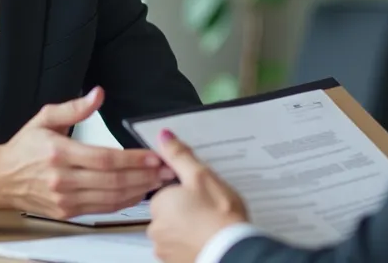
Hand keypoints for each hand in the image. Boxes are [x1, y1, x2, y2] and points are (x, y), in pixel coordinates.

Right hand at [0, 87, 174, 217]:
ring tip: (159, 182)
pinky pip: (102, 209)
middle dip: (144, 176)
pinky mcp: (66, 212)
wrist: (1, 178)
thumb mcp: (45, 118)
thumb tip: (98, 94)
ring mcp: (64, 199)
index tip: (154, 156)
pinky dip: (124, 202)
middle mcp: (62, 179)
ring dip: (139, 190)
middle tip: (167, 170)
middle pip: (112, 180)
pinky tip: (138, 193)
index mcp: (59, 152)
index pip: (104, 158)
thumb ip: (74, 107)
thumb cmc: (25, 146)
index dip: (133, 159)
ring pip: (110, 197)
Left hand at [147, 129, 249, 262]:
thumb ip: (179, 156)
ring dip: (190, 229)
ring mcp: (165, 249)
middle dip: (187, 211)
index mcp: (159, 204)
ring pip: (177, 232)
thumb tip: (163, 136)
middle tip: (210, 210)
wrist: (231, 251)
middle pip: (170, 213)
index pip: (167, 193)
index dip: (186, 192)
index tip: (203, 194)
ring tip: (212, 226)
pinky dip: (193, 244)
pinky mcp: (176, 262)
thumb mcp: (201, 176)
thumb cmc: (218, 216)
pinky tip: (209, 239)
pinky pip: (182, 249)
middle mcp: (156, 229)